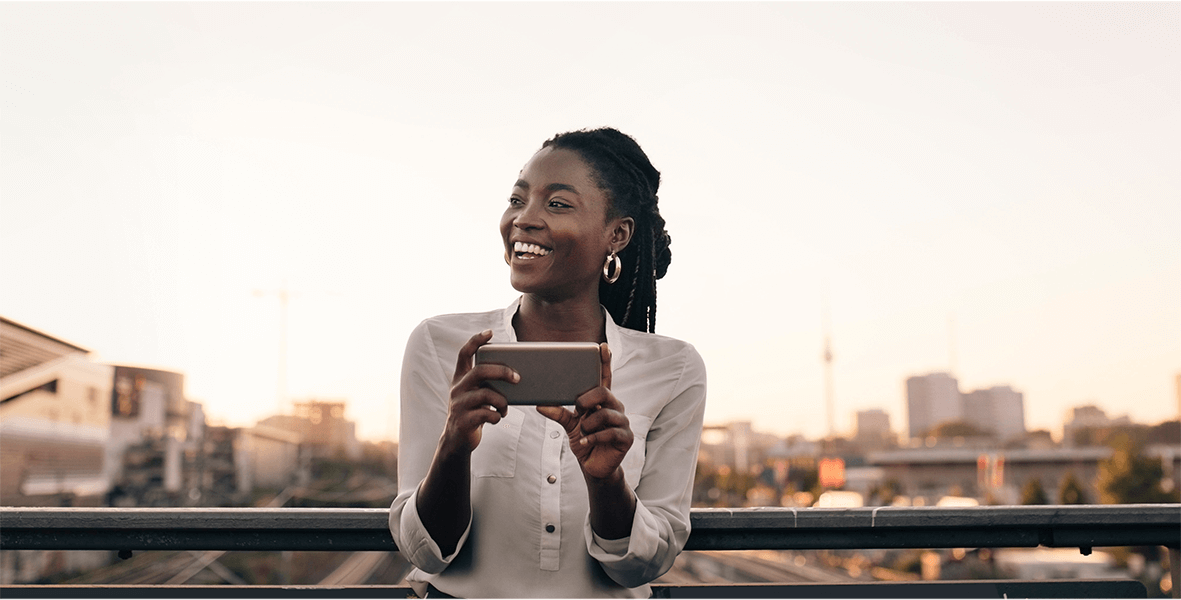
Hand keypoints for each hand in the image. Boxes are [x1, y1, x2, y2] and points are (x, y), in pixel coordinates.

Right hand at [442, 330, 518, 455]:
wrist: (458, 440)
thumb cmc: (473, 412)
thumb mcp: (476, 394)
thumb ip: (487, 383)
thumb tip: (516, 374)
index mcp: (461, 378)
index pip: (464, 353)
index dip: (476, 341)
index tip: (489, 332)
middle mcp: (457, 388)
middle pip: (480, 370)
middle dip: (502, 371)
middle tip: (518, 378)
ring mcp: (459, 405)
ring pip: (486, 394)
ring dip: (502, 401)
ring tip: (505, 408)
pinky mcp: (464, 421)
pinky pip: (487, 414)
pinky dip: (497, 415)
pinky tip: (498, 417)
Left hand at [538, 343, 632, 480]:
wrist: (594, 466)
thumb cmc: (586, 441)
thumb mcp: (570, 425)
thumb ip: (558, 413)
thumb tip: (540, 404)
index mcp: (603, 400)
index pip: (605, 377)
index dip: (605, 362)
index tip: (602, 347)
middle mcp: (615, 407)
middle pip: (603, 392)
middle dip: (586, 399)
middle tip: (578, 409)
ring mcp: (623, 422)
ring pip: (605, 414)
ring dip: (589, 424)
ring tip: (583, 433)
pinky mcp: (625, 437)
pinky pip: (609, 432)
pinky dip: (593, 438)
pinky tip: (586, 442)